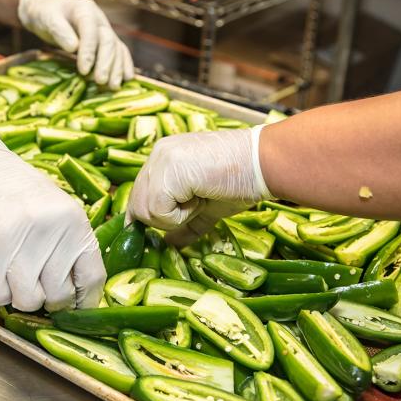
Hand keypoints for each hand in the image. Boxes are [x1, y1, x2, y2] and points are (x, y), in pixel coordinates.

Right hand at [0, 127, 104, 311]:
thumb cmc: (31, 202)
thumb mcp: (65, 216)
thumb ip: (78, 251)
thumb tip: (85, 301)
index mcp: (74, 222)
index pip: (91, 279)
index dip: (86, 301)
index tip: (77, 305)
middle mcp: (47, 230)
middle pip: (59, 296)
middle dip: (52, 299)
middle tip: (42, 286)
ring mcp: (13, 240)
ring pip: (28, 301)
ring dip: (24, 297)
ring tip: (20, 277)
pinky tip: (0, 274)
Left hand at [18, 0, 133, 87]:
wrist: (51, 11)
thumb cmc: (47, 15)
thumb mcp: (47, 19)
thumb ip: (59, 30)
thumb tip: (73, 47)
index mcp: (85, 10)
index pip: (91, 31)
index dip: (89, 51)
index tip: (83, 70)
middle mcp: (99, 20)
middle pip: (108, 41)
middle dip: (105, 63)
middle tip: (100, 81)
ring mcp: (106, 30)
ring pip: (117, 49)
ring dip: (116, 68)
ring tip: (112, 87)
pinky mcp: (107, 41)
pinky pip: (120, 52)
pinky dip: (124, 65)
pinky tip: (126, 79)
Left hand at [127, 127, 272, 246]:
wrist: (264, 164)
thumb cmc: (241, 181)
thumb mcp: (206, 207)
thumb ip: (185, 224)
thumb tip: (168, 245)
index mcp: (163, 158)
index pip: (139, 195)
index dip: (152, 217)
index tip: (171, 226)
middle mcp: (157, 154)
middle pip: (137, 207)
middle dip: (165, 219)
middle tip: (197, 204)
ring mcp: (160, 160)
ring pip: (144, 212)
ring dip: (175, 217)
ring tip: (200, 198)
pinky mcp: (168, 171)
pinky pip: (157, 211)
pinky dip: (180, 215)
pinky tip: (200, 197)